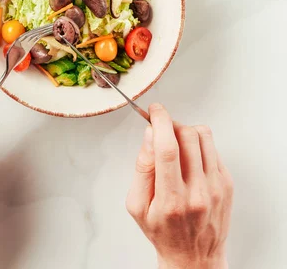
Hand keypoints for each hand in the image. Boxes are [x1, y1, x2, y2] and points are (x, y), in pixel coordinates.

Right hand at [127, 104, 232, 268]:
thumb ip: (142, 167)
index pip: (167, 149)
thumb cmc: (162, 231)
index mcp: (171, 200)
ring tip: (176, 143)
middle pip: (188, 136)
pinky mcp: (226, 184)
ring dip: (186, 131)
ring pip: (204, 136)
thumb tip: (150, 134)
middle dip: (171, 124)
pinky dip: (198, 144)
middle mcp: (197, 193)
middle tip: (162, 129)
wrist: (194, 258)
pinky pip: (213, 147)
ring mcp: (216, 188)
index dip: (161, 122)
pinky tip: (189, 159)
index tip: (154, 110)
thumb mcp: (137, 205)